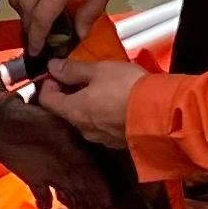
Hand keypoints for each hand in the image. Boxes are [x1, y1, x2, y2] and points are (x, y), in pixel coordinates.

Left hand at [32, 55, 146, 150]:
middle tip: (79, 77)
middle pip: (64, 110)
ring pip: (84, 119)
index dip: (48, 83)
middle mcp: (82, 128)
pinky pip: (102, 126)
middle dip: (68, 93)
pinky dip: (102, 114)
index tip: (57, 72)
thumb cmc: (128, 89)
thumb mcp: (99, 70)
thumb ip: (73, 69)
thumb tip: (53, 67)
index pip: (46, 100)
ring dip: (86, 104)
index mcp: (73, 110)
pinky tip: (115, 102)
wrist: (161, 114)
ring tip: (100, 87)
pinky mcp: (116, 141)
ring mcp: (100, 137)